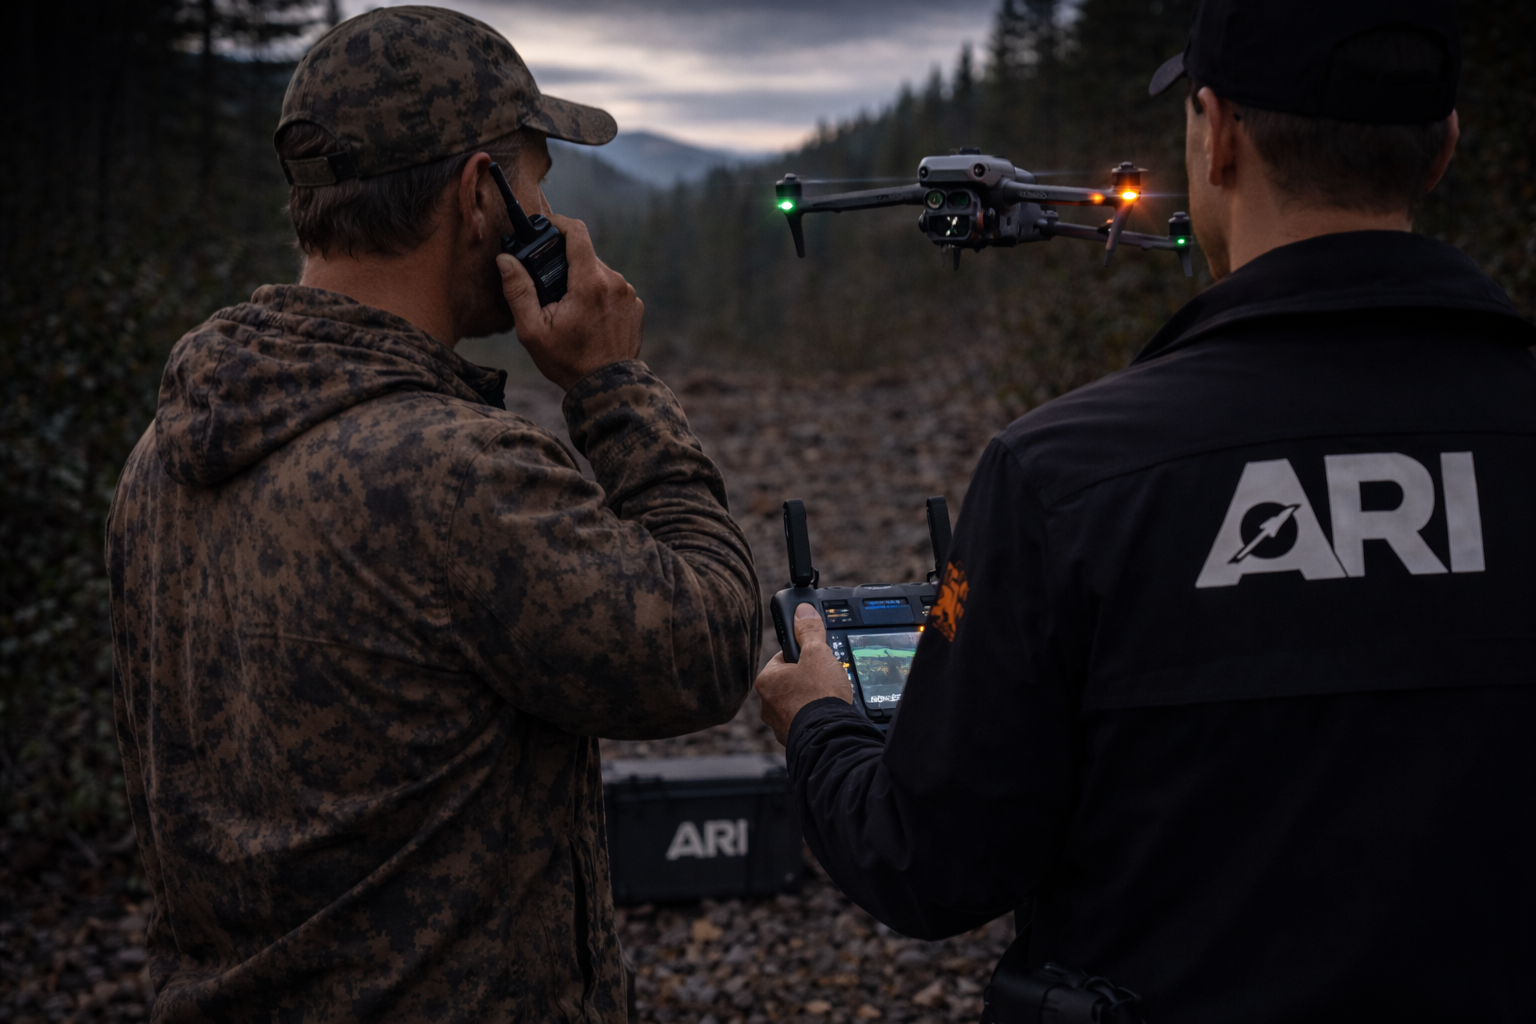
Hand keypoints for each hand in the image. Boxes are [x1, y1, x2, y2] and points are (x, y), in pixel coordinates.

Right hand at [498, 214, 643, 390]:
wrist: (607, 388)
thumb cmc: (567, 361)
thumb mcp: (532, 330)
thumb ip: (518, 290)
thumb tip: (505, 260)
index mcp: (589, 282)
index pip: (577, 233)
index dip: (559, 223)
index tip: (546, 226)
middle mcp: (614, 282)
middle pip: (585, 255)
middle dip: (565, 263)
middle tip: (549, 286)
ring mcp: (628, 294)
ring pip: (599, 273)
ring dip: (582, 281)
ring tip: (568, 308)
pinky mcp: (635, 306)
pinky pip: (613, 289)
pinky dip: (598, 295)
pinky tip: (588, 319)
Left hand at [755, 604, 853, 744]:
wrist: (829, 736)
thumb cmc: (819, 696)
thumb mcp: (817, 654)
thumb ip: (809, 631)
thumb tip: (803, 611)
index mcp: (767, 680)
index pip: (783, 659)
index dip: (802, 656)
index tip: (815, 659)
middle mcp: (767, 703)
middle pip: (790, 682)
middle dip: (808, 680)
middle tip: (825, 680)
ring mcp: (779, 723)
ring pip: (797, 703)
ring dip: (811, 700)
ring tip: (828, 698)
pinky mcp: (793, 738)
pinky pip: (804, 721)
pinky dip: (814, 717)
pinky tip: (826, 714)